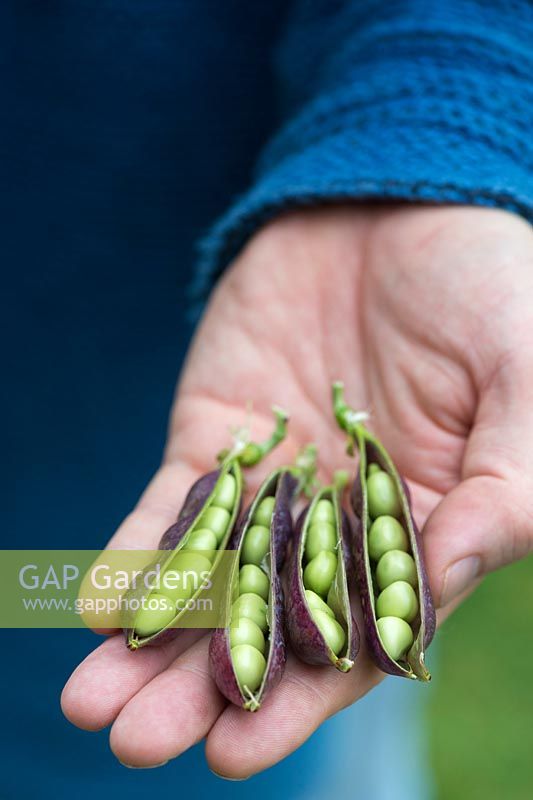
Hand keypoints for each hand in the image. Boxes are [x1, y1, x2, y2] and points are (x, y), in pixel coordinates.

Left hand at [61, 205, 532, 774]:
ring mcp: (271, 485)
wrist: (392, 205)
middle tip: (133, 745)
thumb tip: (448, 575)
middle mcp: (338, 523)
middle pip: (267, 622)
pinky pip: (172, 507)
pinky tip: (99, 603)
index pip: (360, 634)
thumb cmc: (483, 287)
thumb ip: (506, 482)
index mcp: (423, 527)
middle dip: (200, 687)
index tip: (237, 750)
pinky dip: (138, 553)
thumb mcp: (523, 376)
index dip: (303, 694)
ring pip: (207, 579)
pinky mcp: (216, 439)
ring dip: (149, 642)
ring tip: (89, 706)